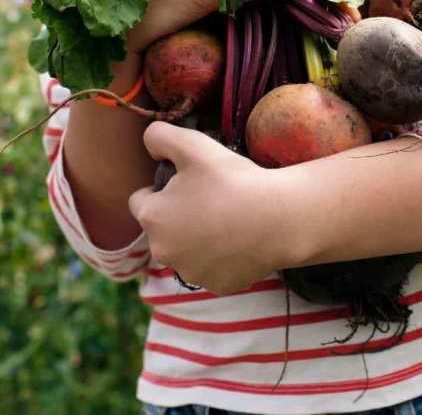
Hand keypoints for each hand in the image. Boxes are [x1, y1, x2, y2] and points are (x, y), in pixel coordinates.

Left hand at [127, 122, 299, 294]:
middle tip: (211, 199)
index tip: (189, 183)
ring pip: (186, 251)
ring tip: (228, 219)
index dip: (162, 188)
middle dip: (178, 216)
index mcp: (152, 217)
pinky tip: (241, 240)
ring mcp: (190, 272)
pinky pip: (212, 268)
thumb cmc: (234, 180)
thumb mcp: (193, 144)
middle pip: (163, 229)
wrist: (280, 219)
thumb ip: (159, 136)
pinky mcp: (216, 285)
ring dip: (198, 238)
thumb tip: (149, 144)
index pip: (141, 200)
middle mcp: (163, 251)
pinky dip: (222, 257)